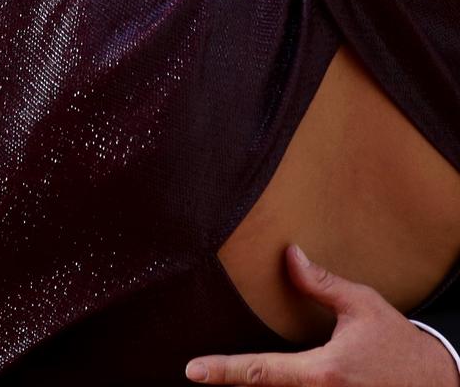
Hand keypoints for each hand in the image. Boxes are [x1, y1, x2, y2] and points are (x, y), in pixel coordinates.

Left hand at [185, 245, 459, 385]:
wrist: (435, 383)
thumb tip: (289, 255)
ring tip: (230, 374)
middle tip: (206, 373)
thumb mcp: (361, 306)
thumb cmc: (397, 344)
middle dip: (236, 381)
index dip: (224, 371)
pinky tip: (269, 379)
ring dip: (260, 384)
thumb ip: (320, 284)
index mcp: (323, 372)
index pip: (261, 372)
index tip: (193, 370)